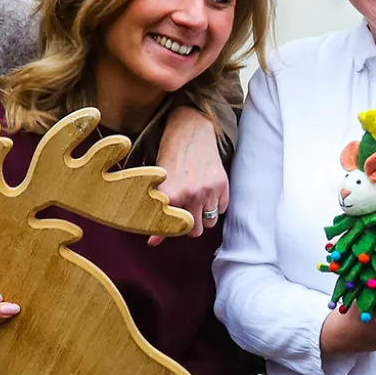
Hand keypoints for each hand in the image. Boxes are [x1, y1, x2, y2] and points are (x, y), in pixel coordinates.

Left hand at [152, 107, 227, 243]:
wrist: (191, 130)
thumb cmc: (170, 156)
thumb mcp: (159, 182)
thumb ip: (157, 213)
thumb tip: (152, 243)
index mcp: (171, 194)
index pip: (171, 229)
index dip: (165, 233)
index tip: (158, 235)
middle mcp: (191, 195)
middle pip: (195, 231)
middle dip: (189, 226)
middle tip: (182, 213)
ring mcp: (209, 191)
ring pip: (209, 222)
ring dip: (202, 217)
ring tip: (195, 202)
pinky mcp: (223, 185)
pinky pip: (221, 210)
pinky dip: (214, 206)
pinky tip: (206, 192)